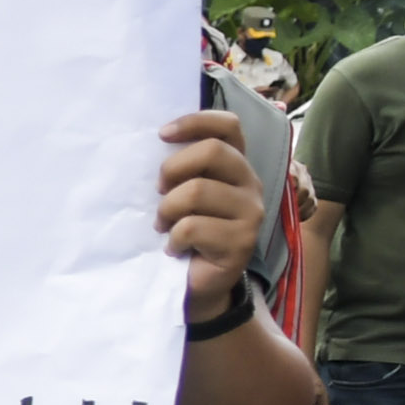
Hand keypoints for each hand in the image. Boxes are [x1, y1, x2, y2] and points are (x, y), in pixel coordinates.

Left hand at [160, 110, 261, 308]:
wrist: (194, 283)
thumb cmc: (182, 232)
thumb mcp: (178, 194)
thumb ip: (179, 169)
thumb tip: (154, 142)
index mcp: (234, 165)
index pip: (228, 126)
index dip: (196, 122)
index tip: (162, 134)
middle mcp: (249, 182)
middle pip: (212, 152)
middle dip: (172, 169)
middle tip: (158, 192)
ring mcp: (251, 212)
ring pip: (197, 191)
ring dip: (167, 210)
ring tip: (164, 227)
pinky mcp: (243, 241)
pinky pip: (192, 227)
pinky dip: (173, 239)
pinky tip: (175, 249)